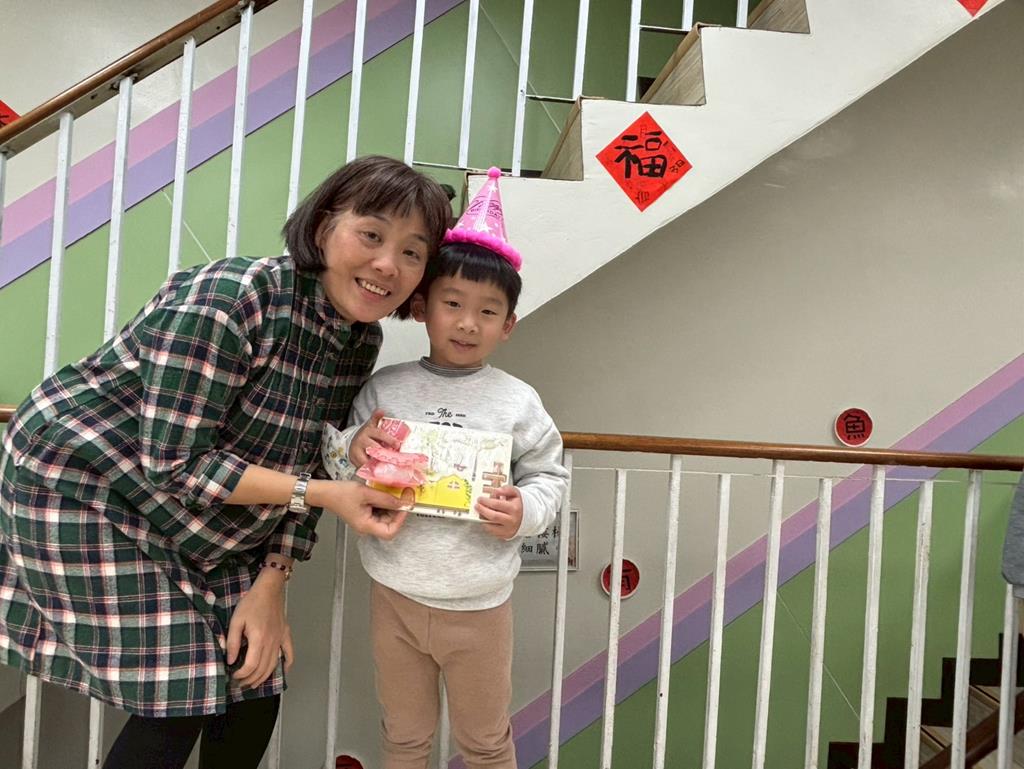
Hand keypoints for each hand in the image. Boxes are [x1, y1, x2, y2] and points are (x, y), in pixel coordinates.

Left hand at [226, 570, 293, 688]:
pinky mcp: (285, 634)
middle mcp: (272, 642)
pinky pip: (289, 653)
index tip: (233, 675)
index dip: (241, 675)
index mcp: (259, 639)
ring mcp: (280, 639)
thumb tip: (231, 660)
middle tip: (240, 683)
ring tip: (254, 683)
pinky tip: (283, 671)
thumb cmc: (251, 602)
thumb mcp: (236, 621)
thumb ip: (233, 642)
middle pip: (263, 669)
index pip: (251, 666)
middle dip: (251, 680)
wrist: (269, 589)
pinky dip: (287, 664)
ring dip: (264, 677)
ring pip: (274, 665)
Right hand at [309, 480, 409, 539]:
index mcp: (365, 526)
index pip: (390, 532)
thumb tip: (402, 501)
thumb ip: (385, 498)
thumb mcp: (366, 493)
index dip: (400, 520)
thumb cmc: (340, 493)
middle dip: (397, 511)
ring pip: (386, 518)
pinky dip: (385, 504)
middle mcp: (366, 527)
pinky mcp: (365, 515)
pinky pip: (380, 512)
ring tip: (393, 493)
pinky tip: (384, 494)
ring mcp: (366, 521)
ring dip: (392, 506)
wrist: (325, 492)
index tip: (405, 506)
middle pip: (389, 525)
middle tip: (403, 497)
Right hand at [349, 409, 399, 467]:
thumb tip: (381, 410)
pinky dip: (371, 470)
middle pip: (374, 448)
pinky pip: (363, 466)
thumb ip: (376, 418)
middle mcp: (361, 440)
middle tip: (395, 459)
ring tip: (387, 469)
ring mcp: (356, 451)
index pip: (380, 434)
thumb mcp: (371, 425)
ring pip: (367, 459)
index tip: (398, 445)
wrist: (353, 441)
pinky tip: (378, 473)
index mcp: (368, 431)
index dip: (389, 439)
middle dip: (385, 454)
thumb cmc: (367, 434)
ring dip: (377, 464)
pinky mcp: (354, 460)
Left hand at [476, 486, 523, 538]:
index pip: (497, 505)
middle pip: (493, 516)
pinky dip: (487, 525)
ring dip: (483, 518)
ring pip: (491, 525)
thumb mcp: (515, 493)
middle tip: (477, 505)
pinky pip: (492, 531)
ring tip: (480, 512)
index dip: (486, 501)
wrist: (527, 517)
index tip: (480, 498)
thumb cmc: (518, 504)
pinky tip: (486, 518)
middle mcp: (512, 520)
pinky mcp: (506, 535)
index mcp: (514, 508)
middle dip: (482, 510)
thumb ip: (506, 489)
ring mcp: (509, 529)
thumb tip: (496, 491)